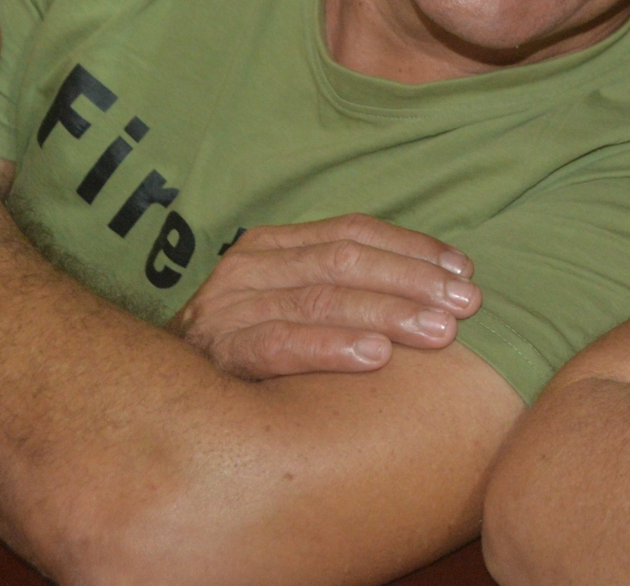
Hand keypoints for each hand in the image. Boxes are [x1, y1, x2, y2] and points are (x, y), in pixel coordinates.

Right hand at [168, 214, 482, 379]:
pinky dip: (332, 348)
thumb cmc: (251, 349)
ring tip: (438, 333)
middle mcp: (250, 267)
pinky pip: (280, 344)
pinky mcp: (219, 353)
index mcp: (275, 246)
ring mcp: (230, 308)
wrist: (164, 397)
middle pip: (345, 262)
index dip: (413, 249)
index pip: (354, 232)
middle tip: (466, 306)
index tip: (464, 272)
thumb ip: (345, 288)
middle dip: (413, 282)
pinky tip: (375, 358)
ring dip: (387, 314)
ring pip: (321, 299)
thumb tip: (439, 289)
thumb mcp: (292, 304)